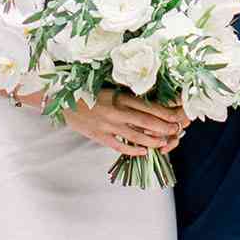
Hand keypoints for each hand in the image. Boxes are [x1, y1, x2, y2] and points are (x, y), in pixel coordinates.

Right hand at [63, 90, 186, 158]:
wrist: (61, 98)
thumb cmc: (87, 91)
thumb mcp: (108, 88)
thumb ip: (126, 96)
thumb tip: (147, 103)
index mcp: (120, 96)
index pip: (149, 105)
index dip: (166, 112)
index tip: (177, 115)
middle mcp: (117, 110)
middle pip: (147, 121)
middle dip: (165, 127)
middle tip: (176, 130)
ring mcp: (108, 125)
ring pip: (137, 135)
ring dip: (153, 140)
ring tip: (164, 143)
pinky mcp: (99, 136)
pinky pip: (120, 145)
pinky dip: (133, 150)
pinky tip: (143, 151)